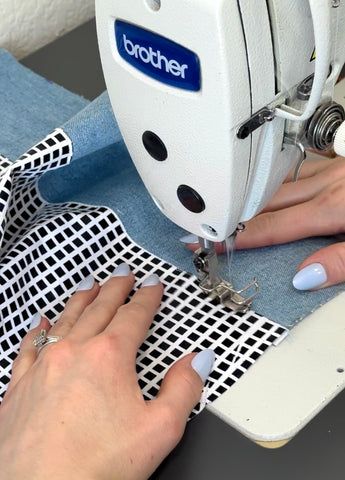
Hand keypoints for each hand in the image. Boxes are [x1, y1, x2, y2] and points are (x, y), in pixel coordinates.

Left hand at [0, 264, 213, 479]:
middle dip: (115, 288)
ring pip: (65, 320)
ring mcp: (43, 366)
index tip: (152, 286)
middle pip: (99, 308)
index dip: (147, 298)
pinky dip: (39, 330)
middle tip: (124, 274)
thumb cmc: (94, 467)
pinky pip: (30, 346)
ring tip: (90, 285)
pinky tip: (42, 322)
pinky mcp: (20, 385)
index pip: (134, 315)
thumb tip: (199, 360)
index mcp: (108, 358)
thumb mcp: (159, 430)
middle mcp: (73, 352)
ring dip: (81, 299)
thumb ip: (183, 389)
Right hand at [181, 157, 344, 290]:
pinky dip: (278, 175)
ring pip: (279, 180)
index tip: (207, 242)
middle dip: (231, 213)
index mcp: (332, 206)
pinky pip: (299, 164)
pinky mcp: (341, 160)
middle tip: (204, 222)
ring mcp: (333, 167)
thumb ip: (340, 261)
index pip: (271, 227)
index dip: (236, 237)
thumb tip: (304, 278)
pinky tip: (270, 177)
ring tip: (227, 200)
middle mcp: (327, 183)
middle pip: (265, 201)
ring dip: (251, 192)